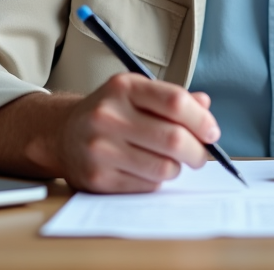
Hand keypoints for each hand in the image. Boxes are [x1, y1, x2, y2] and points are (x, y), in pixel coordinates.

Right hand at [53, 74, 220, 193]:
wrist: (62, 134)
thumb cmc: (110, 112)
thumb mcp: (137, 93)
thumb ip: (172, 99)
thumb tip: (205, 107)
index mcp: (124, 88)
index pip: (175, 102)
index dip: (201, 120)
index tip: (211, 132)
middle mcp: (108, 115)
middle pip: (174, 139)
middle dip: (197, 151)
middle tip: (200, 155)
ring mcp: (100, 149)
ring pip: (164, 167)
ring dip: (177, 168)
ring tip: (171, 162)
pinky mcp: (97, 178)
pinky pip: (147, 185)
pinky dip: (157, 181)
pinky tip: (148, 170)